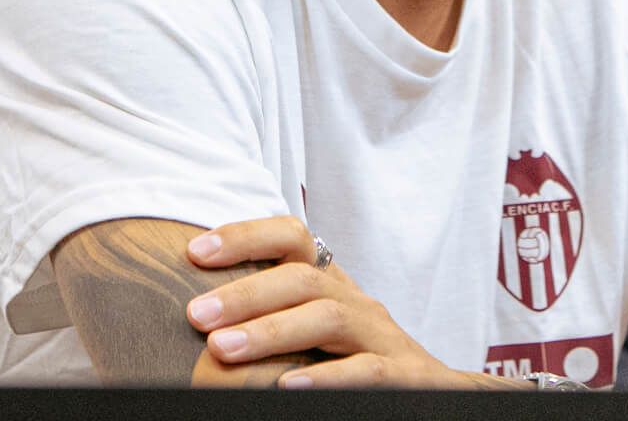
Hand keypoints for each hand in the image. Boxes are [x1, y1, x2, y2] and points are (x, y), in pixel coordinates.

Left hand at [182, 216, 497, 388]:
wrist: (433, 391)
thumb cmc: (354, 362)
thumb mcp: (312, 332)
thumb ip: (271, 316)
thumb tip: (195, 317)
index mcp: (331, 284)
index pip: (292, 237)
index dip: (245, 236)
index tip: (194, 252)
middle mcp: (355, 301)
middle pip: (302, 278)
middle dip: (245, 292)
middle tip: (195, 314)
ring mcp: (380, 336)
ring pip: (328, 318)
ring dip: (271, 330)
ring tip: (222, 348)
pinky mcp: (402, 374)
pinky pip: (364, 370)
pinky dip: (324, 378)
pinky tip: (285, 388)